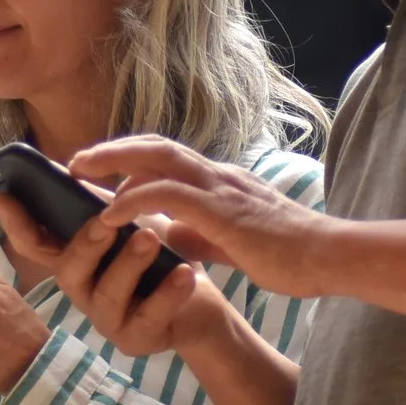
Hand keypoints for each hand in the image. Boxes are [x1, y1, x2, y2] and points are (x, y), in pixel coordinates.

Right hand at [0, 193, 229, 360]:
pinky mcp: (137, 339)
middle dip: (85, 245)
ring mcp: (107, 319)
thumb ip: (99, 204)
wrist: (199, 304)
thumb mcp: (129, 224)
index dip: (17, 225)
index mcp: (75, 262)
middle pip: (67, 271)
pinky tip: (186, 273)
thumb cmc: (159, 259)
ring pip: (108, 293)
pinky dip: (167, 294)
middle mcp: (83, 291)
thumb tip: (70, 165)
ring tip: (152, 238)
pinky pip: (149, 317)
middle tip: (106, 221)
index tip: (5, 198)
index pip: (36, 245)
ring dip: (129, 263)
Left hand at [70, 137, 336, 299]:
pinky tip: (110, 214)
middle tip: (76, 161)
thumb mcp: (234, 242)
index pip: (168, 157)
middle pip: (156, 146)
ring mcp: (221, 189)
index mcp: (221, 183)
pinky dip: (134, 198)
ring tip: (80, 176)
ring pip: (157, 159)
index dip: (132, 158)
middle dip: (113, 150)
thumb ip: (202, 235)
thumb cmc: (290, 254)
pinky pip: (167, 195)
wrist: (329, 258)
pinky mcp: (223, 211)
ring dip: (113, 164)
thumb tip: (170, 235)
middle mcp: (218, 176)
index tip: (100, 168)